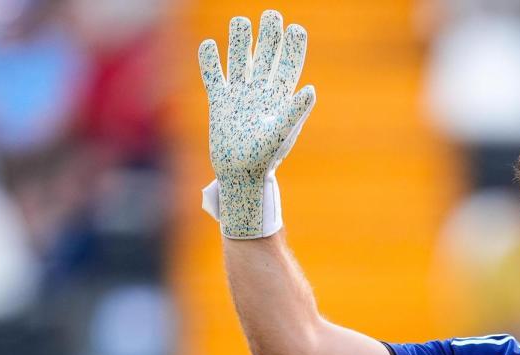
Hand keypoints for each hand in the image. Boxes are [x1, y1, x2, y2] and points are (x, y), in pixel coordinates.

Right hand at [198, 10, 315, 238]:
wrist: (240, 174)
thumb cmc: (265, 157)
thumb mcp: (282, 133)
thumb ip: (296, 111)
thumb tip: (311, 89)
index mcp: (281, 97)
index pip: (289, 65)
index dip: (293, 47)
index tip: (295, 29)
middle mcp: (261, 91)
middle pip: (266, 56)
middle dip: (269, 35)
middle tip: (272, 15)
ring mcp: (240, 94)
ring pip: (240, 60)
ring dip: (240, 42)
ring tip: (241, 21)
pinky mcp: (219, 101)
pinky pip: (214, 76)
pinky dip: (210, 62)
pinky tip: (209, 46)